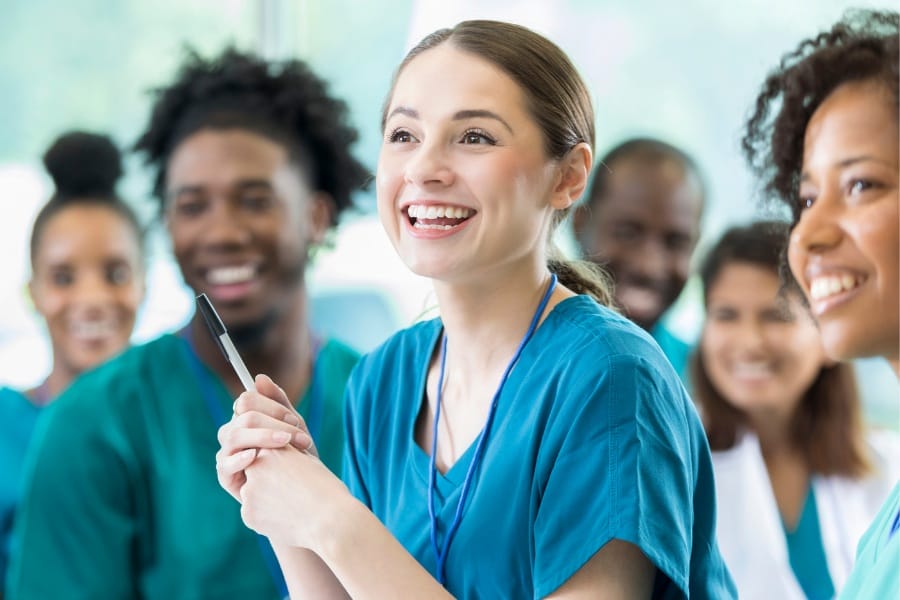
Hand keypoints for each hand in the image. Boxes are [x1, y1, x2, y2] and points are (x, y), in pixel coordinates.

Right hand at [215, 373, 315, 502]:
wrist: (304, 491)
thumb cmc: (298, 456)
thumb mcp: (294, 427)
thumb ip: (279, 402)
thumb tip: (258, 378)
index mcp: (246, 418)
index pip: (246, 400)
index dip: (271, 407)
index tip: (295, 420)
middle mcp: (234, 433)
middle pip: (243, 417)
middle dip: (274, 424)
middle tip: (299, 437)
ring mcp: (228, 453)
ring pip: (234, 435)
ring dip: (263, 437)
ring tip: (285, 443)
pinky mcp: (226, 476)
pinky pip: (225, 464)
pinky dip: (240, 458)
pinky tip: (255, 456)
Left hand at [239, 445, 350, 549]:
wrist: (332, 522)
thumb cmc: (327, 490)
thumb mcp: (309, 462)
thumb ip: (289, 456)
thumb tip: (280, 455)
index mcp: (271, 451)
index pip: (266, 455)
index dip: (281, 467)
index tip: (295, 477)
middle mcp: (255, 469)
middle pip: (256, 474)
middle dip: (268, 482)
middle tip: (292, 493)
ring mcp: (249, 493)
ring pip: (253, 495)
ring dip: (266, 500)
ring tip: (292, 507)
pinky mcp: (248, 515)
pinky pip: (254, 514)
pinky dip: (266, 517)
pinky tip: (286, 519)